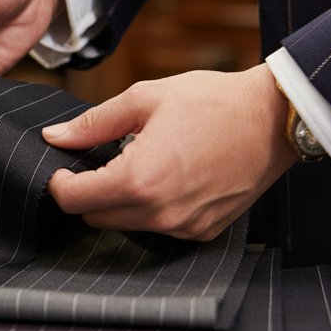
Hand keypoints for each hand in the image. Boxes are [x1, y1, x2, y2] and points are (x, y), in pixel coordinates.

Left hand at [42, 64, 297, 239]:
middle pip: (95, 217)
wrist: (275, 118)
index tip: (64, 165)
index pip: (73, 201)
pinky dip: (151, 208)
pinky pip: (158, 227)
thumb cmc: (212, 101)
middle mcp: (160, 213)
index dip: (59, 182)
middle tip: (99, 160)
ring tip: (139, 162)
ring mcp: (183, 227)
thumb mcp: (144, 99)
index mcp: (139, 179)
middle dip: (87, 191)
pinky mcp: (203, 231)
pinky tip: (167, 176)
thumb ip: (93, 123)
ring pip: (125, 225)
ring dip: (119, 201)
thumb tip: (55, 137)